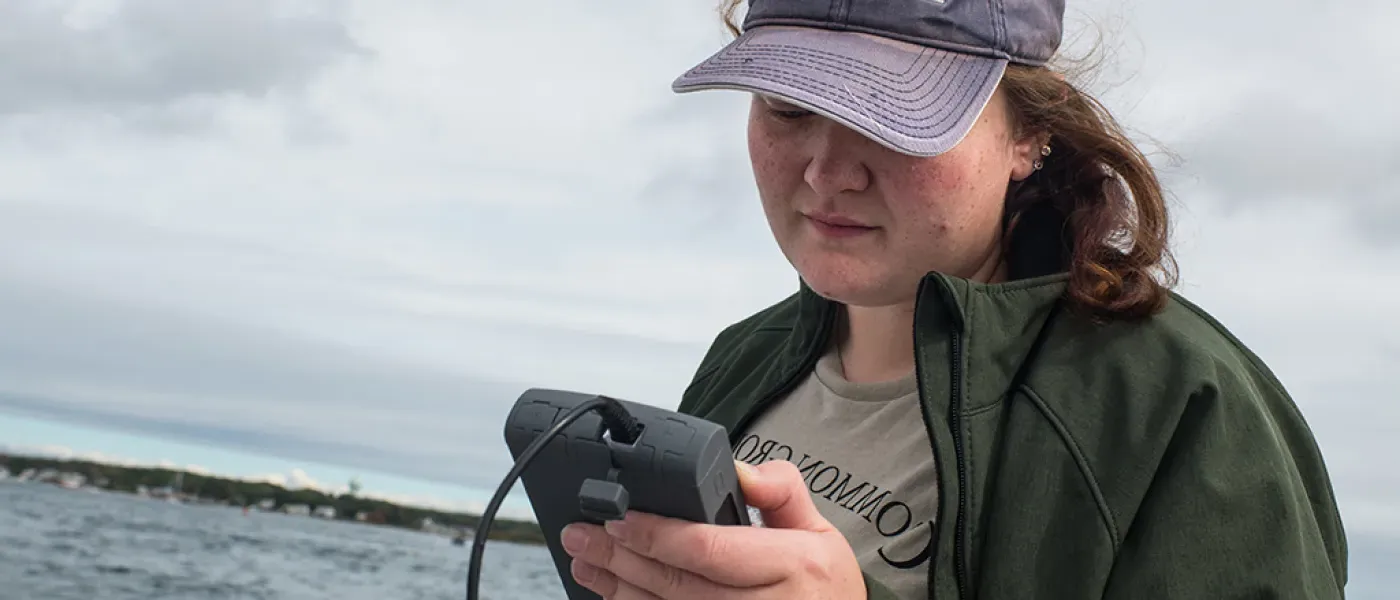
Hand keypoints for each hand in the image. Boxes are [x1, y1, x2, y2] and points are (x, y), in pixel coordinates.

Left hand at [559, 459, 866, 598]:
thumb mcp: (820, 531)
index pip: (710, 550)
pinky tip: (614, 596)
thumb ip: (779, 491)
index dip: (657, 535)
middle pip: (676, 584)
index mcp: (793, 566)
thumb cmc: (825, 588)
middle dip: (620, 558)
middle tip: (582, 535)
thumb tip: (737, 469)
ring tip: (585, 563)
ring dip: (618, 590)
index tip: (619, 519)